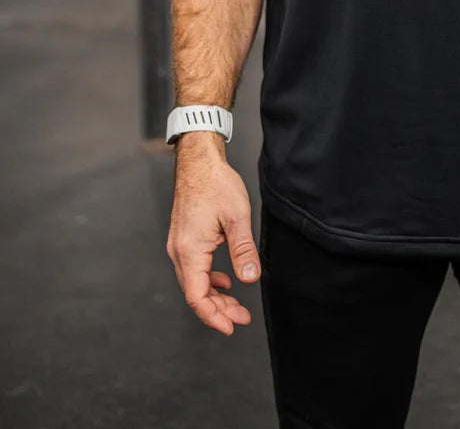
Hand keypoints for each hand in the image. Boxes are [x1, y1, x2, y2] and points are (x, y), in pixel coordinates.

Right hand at [166, 135, 261, 334]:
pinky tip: (225, 281)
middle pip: (195, 293)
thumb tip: (251, 278)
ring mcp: (179, 245)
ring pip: (195, 282)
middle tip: (241, 318)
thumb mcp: (237, 217)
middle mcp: (179, 251)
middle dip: (218, 310)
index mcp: (190, 250)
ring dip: (214, 296)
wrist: (198, 161)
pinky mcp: (184, 239)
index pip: (197, 296)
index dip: (213, 316)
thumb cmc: (215, 183)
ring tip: (236, 305)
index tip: (231, 327)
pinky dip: (210, 280)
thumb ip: (243, 250)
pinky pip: (195, 268)